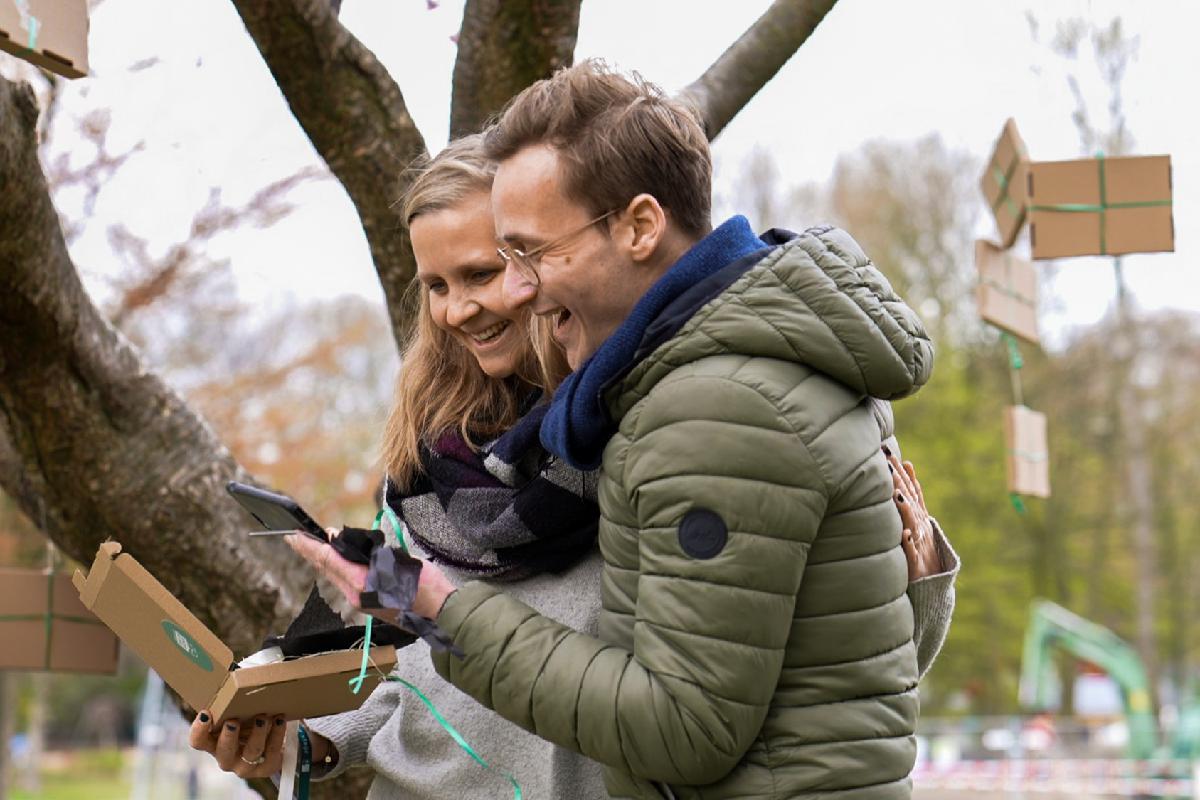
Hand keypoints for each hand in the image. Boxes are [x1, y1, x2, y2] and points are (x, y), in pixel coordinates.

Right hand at [188, 712, 285, 778]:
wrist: (270, 745)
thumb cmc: (248, 723)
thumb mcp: (238, 715)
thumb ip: (232, 703)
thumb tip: (237, 674)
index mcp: (213, 744)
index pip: (198, 741)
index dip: (199, 729)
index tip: (206, 713)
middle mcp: (226, 758)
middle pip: (223, 751)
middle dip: (228, 736)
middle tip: (233, 721)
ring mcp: (245, 766)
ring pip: (251, 751)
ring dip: (258, 733)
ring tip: (263, 717)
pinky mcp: (266, 768)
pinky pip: (272, 752)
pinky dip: (277, 734)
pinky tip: (279, 720)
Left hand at [285, 528, 456, 619]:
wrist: (439, 614)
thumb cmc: (423, 584)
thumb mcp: (397, 559)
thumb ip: (367, 551)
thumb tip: (340, 539)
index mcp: (361, 581)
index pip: (327, 559)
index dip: (308, 546)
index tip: (292, 536)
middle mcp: (355, 594)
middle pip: (327, 568)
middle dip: (311, 552)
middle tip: (297, 537)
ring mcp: (360, 602)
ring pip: (335, 576)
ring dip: (325, 560)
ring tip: (315, 545)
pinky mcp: (367, 605)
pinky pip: (345, 582)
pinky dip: (338, 569)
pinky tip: (339, 561)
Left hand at [885, 449, 941, 580]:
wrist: (933, 587)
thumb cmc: (919, 554)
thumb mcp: (915, 524)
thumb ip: (910, 499)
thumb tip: (903, 470)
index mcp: (919, 518)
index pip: (911, 490)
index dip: (902, 472)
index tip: (890, 453)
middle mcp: (920, 527)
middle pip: (909, 500)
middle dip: (899, 480)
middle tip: (888, 461)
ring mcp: (919, 545)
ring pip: (912, 524)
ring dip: (905, 509)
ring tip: (896, 495)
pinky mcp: (916, 565)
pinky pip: (912, 554)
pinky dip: (909, 544)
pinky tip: (905, 535)